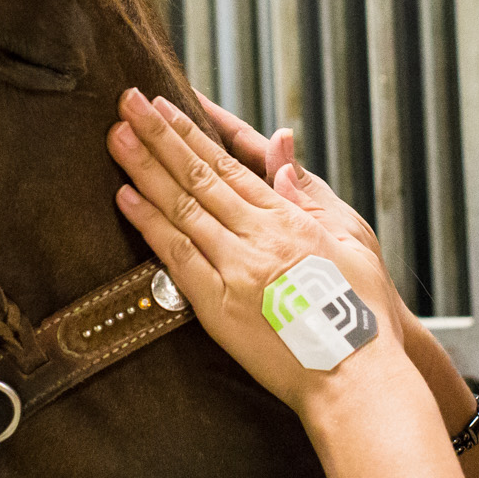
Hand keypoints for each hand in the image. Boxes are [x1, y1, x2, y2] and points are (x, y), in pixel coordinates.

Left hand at [109, 89, 409, 414]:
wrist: (355, 376)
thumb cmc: (361, 313)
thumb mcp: (351, 240)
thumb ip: (309, 194)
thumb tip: (281, 149)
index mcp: (289, 219)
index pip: (228, 164)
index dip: (192, 132)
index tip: (164, 105)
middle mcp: (259, 237)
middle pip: (198, 176)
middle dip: (159, 136)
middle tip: (127, 101)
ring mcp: (236, 270)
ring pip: (182, 208)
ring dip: (145, 169)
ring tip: (116, 136)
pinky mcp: (220, 307)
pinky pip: (177, 259)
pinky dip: (150, 225)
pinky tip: (126, 197)